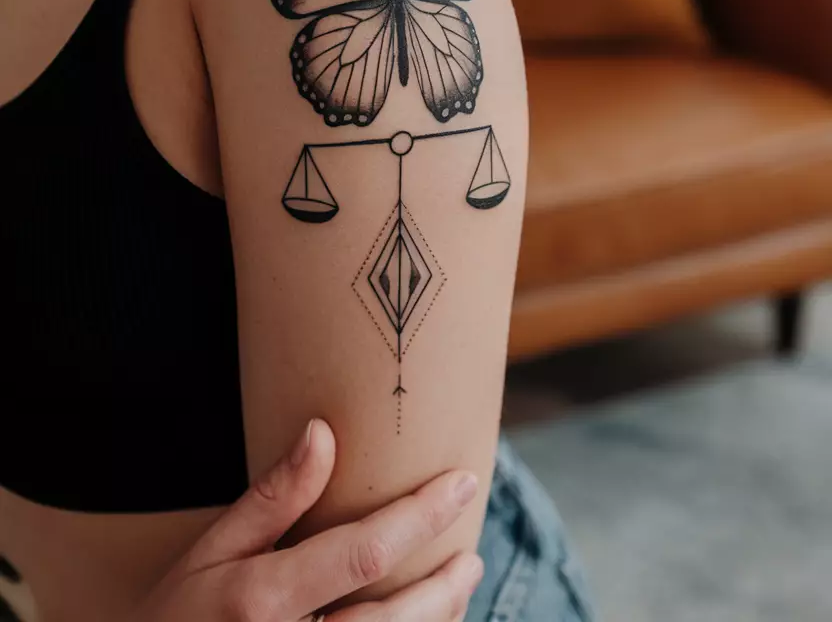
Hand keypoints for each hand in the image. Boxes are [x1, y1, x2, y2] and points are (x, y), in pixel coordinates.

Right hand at [131, 418, 483, 620]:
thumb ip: (271, 499)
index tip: (461, 483)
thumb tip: (322, 432)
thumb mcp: (209, 552)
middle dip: (443, 586)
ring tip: (458, 585)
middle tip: (471, 553)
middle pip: (394, 621)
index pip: (364, 553)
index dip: (420, 515)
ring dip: (434, 620)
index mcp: (263, 598)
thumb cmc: (175, 616)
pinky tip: (422, 621)